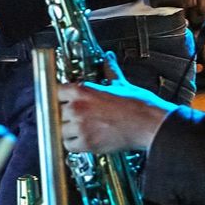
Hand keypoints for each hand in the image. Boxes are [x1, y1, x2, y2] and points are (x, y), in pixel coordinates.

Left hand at [57, 53, 174, 153]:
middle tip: (73, 117)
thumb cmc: (138, 106)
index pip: (54, 92)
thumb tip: (108, 59)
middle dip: (62, 115)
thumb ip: (109, 70)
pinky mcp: (87, 143)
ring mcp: (80, 126)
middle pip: (54, 111)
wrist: (151, 124)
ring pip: (59, 129)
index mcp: (81, 91)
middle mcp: (77, 107)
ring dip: (66, 130)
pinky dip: (73, 144)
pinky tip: (83, 140)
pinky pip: (68, 145)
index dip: (58, 98)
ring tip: (79, 129)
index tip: (60, 101)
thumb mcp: (120, 83)